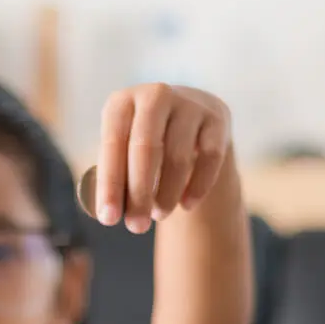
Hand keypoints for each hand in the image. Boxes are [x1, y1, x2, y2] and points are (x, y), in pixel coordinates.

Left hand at [96, 83, 232, 233]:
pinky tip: (186, 205)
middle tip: (136, 227)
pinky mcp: (216, 117)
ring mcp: (188, 103)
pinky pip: (210, 157)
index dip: (110, 184)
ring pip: (178, 156)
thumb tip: (108, 214)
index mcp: (121, 104)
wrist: (186, 120)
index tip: (109, 218)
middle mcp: (155, 96)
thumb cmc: (142, 145)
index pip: (112, 145)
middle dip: (139, 194)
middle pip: (145, 148)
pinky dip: (197, 186)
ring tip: (158, 215)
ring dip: (167, 194)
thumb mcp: (122, 152)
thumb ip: (114, 179)